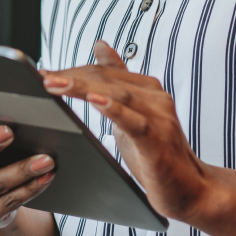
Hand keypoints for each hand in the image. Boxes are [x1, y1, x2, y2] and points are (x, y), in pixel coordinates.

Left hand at [42, 41, 210, 222]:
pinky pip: (133, 120)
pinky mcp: (158, 140)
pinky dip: (113, 108)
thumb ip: (117, 82)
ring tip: (55, 84)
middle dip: (71, 77)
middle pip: (106, 79)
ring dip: (82, 87)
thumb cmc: (158, 155)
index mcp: (146, 88)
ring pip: (116, 93)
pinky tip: (94, 100)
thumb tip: (100, 45)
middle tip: (42, 77)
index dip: (72, 71)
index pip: (103, 72)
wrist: (193, 191)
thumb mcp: (132, 114)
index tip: (42, 73)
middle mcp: (154, 96)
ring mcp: (159, 116)